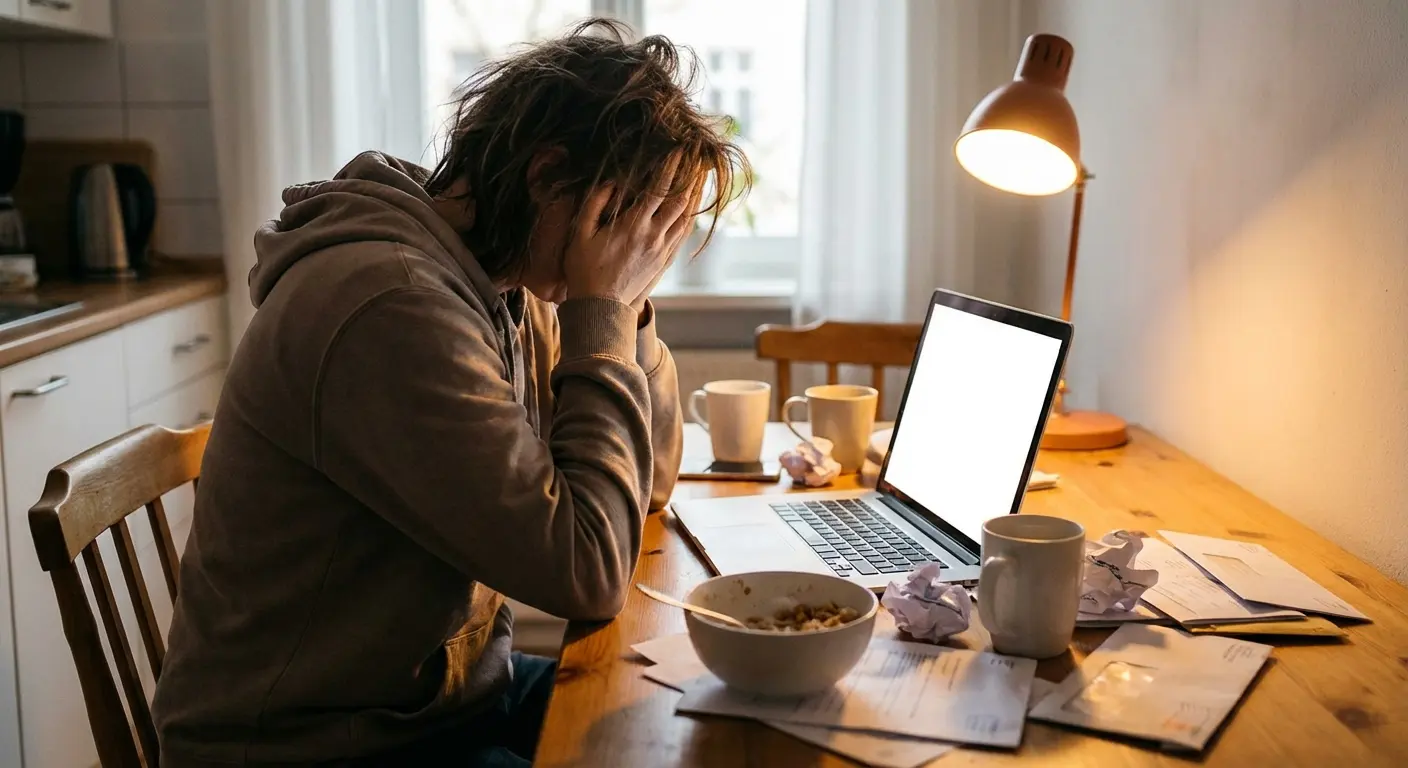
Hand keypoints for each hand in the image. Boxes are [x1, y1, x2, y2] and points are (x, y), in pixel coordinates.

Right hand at [564, 156, 694, 305]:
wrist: (600, 309)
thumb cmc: (584, 270)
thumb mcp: (581, 234)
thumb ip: (595, 204)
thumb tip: (611, 181)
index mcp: (633, 226)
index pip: (658, 189)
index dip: (671, 167)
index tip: (680, 149)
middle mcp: (653, 237)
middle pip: (680, 201)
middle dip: (690, 178)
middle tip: (699, 159)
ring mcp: (661, 251)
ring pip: (685, 218)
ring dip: (694, 197)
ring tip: (700, 178)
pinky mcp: (664, 263)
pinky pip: (682, 236)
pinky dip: (689, 218)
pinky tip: (691, 209)